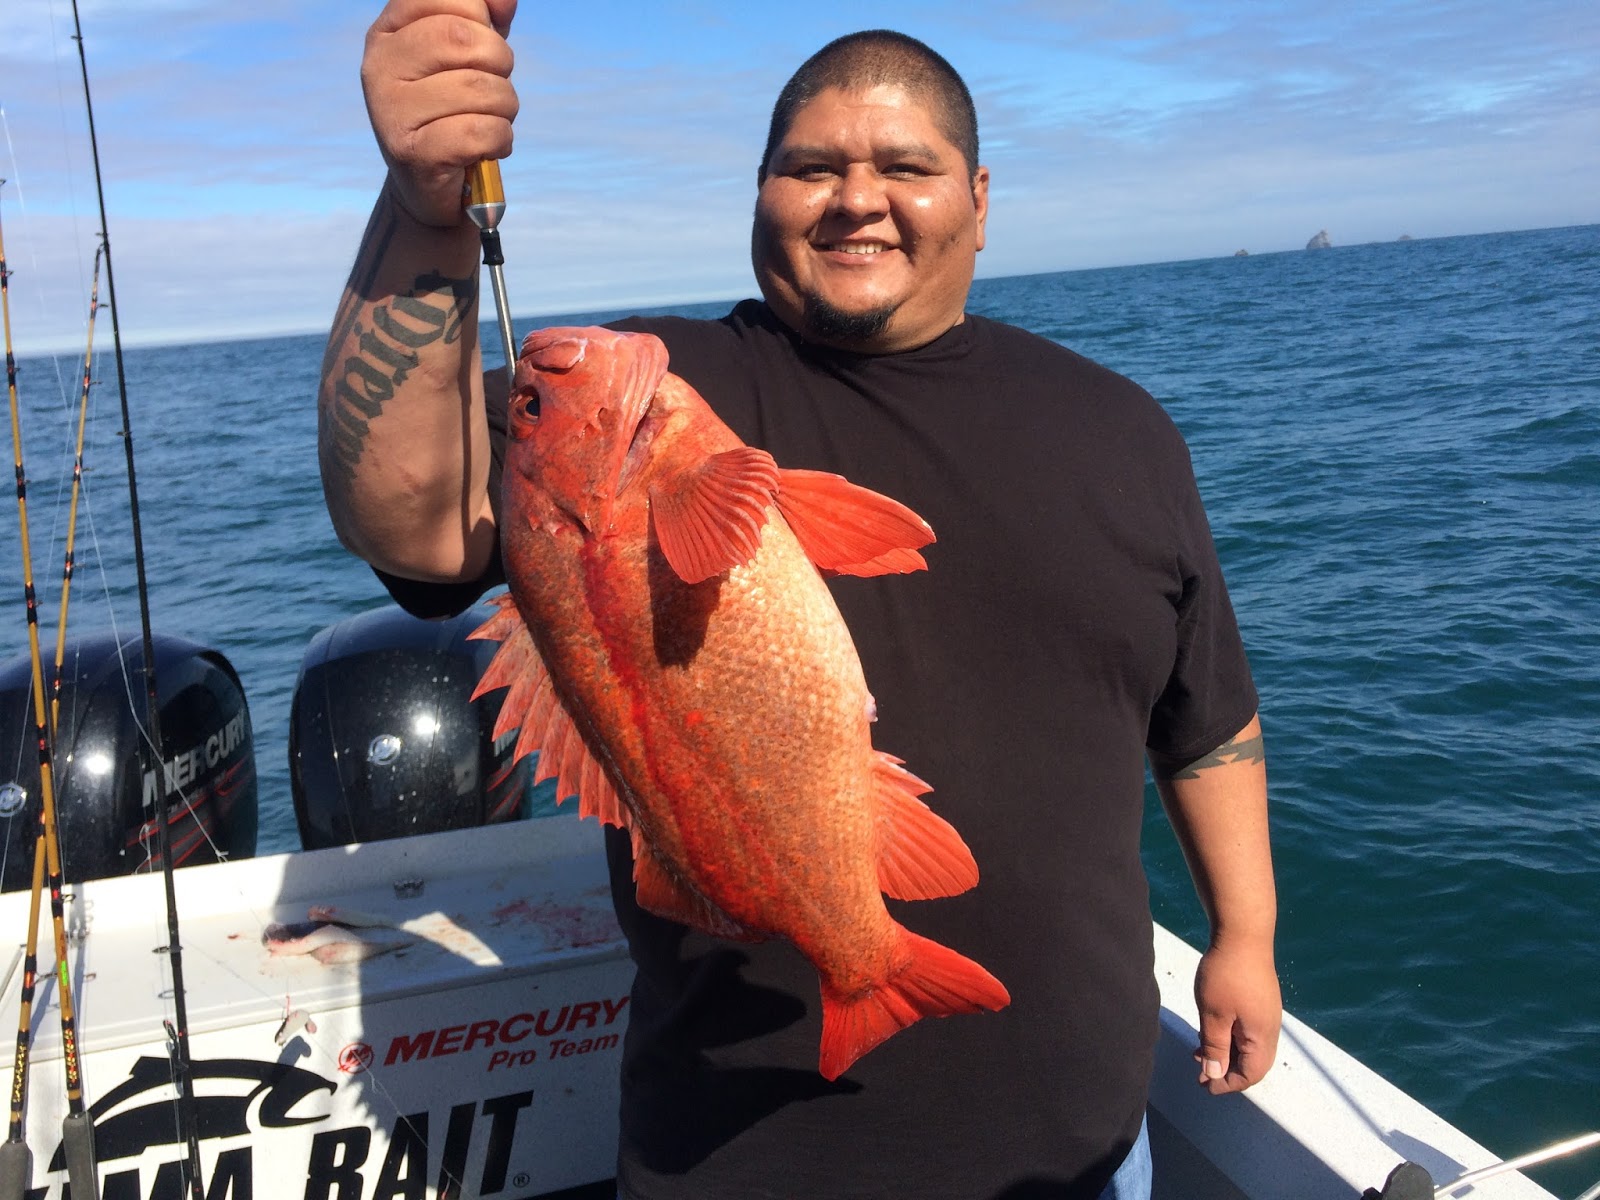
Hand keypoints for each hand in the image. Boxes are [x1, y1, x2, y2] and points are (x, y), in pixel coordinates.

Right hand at [362, 0, 519, 226]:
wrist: (430, 184)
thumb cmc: (453, 110)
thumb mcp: (469, 56)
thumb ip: (486, 19)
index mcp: (389, 30)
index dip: (483, 20)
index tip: (481, 48)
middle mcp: (381, 63)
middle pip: (465, 39)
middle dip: (500, 64)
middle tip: (493, 89)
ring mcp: (391, 108)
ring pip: (479, 88)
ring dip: (505, 108)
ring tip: (490, 121)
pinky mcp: (411, 152)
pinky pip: (480, 132)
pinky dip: (500, 140)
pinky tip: (487, 148)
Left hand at [1192, 934, 1280, 1094]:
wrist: (1242, 933)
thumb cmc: (1226, 974)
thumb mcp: (1213, 1014)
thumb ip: (1214, 1046)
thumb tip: (1214, 1074)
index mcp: (1262, 1036)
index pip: (1250, 1074)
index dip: (1227, 1084)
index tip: (1204, 1085)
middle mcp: (1270, 1028)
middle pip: (1253, 1063)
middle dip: (1226, 1071)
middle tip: (1199, 1072)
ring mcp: (1266, 1012)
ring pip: (1248, 1045)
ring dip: (1225, 1052)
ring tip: (1198, 1051)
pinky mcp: (1259, 999)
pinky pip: (1246, 1028)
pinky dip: (1229, 1035)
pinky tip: (1209, 1028)